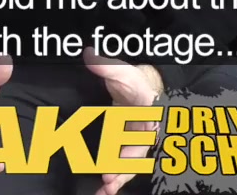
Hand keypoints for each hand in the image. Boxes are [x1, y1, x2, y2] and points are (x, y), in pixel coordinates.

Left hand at [83, 47, 162, 194]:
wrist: (142, 88)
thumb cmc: (134, 81)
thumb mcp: (121, 70)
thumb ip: (106, 66)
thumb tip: (89, 55)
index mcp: (147, 114)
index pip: (142, 133)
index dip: (132, 147)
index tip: (121, 157)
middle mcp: (144, 132)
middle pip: (136, 156)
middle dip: (123, 170)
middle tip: (108, 181)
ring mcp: (135, 142)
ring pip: (129, 165)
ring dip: (118, 179)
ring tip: (104, 192)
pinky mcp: (126, 148)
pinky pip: (120, 166)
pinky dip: (114, 178)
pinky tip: (103, 190)